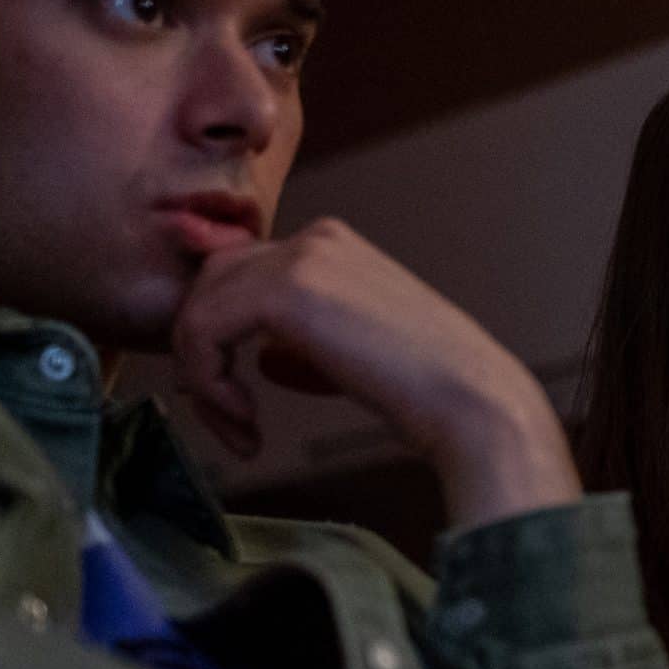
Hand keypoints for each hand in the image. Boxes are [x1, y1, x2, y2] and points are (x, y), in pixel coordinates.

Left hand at [171, 219, 580, 531]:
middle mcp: (314, 238)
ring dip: (203, 380)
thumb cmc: (427, 390)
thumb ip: (302, 342)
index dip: (219, 339)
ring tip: (240, 430)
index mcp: (332, 246)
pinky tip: (247, 423)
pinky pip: (201, 332)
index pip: (238, 276)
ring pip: (197, 309)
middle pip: (209, 284)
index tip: (232, 402)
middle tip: (226, 417)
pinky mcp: (284, 291)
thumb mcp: (351, 352)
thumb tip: (260, 357)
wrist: (470, 399)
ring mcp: (299, 258)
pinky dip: (209, 385)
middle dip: (200, 353)